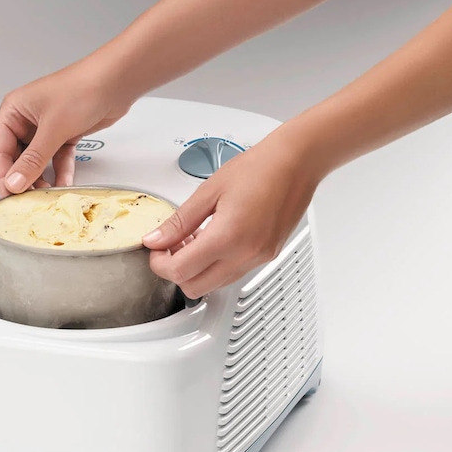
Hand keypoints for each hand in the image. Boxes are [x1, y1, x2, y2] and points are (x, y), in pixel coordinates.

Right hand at [0, 62, 132, 196]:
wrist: (116, 82)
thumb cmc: (81, 90)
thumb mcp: (52, 129)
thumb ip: (33, 159)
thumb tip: (14, 182)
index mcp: (13, 111)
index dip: (3, 174)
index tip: (8, 196)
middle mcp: (26, 119)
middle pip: (17, 157)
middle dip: (23, 179)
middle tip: (27, 199)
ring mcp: (46, 127)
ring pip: (38, 160)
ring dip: (42, 178)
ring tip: (46, 195)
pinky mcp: (65, 134)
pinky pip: (57, 158)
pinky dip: (60, 171)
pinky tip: (63, 185)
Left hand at [142, 131, 323, 298]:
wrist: (296, 163)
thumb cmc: (258, 168)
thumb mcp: (208, 191)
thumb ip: (179, 221)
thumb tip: (155, 239)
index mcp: (228, 237)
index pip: (181, 271)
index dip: (160, 264)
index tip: (155, 249)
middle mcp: (246, 255)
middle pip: (196, 288)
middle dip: (175, 272)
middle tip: (169, 247)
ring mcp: (259, 259)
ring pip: (215, 285)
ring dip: (196, 270)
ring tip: (192, 239)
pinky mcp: (267, 256)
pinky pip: (233, 273)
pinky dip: (216, 265)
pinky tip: (212, 240)